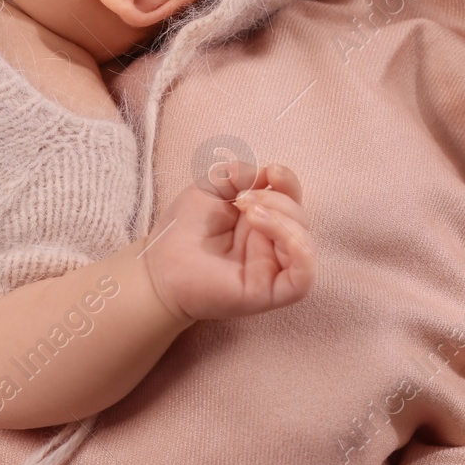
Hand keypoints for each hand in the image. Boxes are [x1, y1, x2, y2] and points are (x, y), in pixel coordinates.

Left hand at [139, 161, 314, 325]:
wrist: (160, 264)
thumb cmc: (184, 228)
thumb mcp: (211, 186)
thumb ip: (240, 174)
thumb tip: (268, 172)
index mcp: (261, 217)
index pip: (292, 198)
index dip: (289, 182)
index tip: (272, 171)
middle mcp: (271, 243)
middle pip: (299, 218)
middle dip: (278, 199)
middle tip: (243, 200)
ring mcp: (272, 268)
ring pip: (305, 245)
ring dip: (284, 220)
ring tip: (250, 212)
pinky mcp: (270, 292)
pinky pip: (303, 278)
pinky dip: (300, 251)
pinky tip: (274, 234)